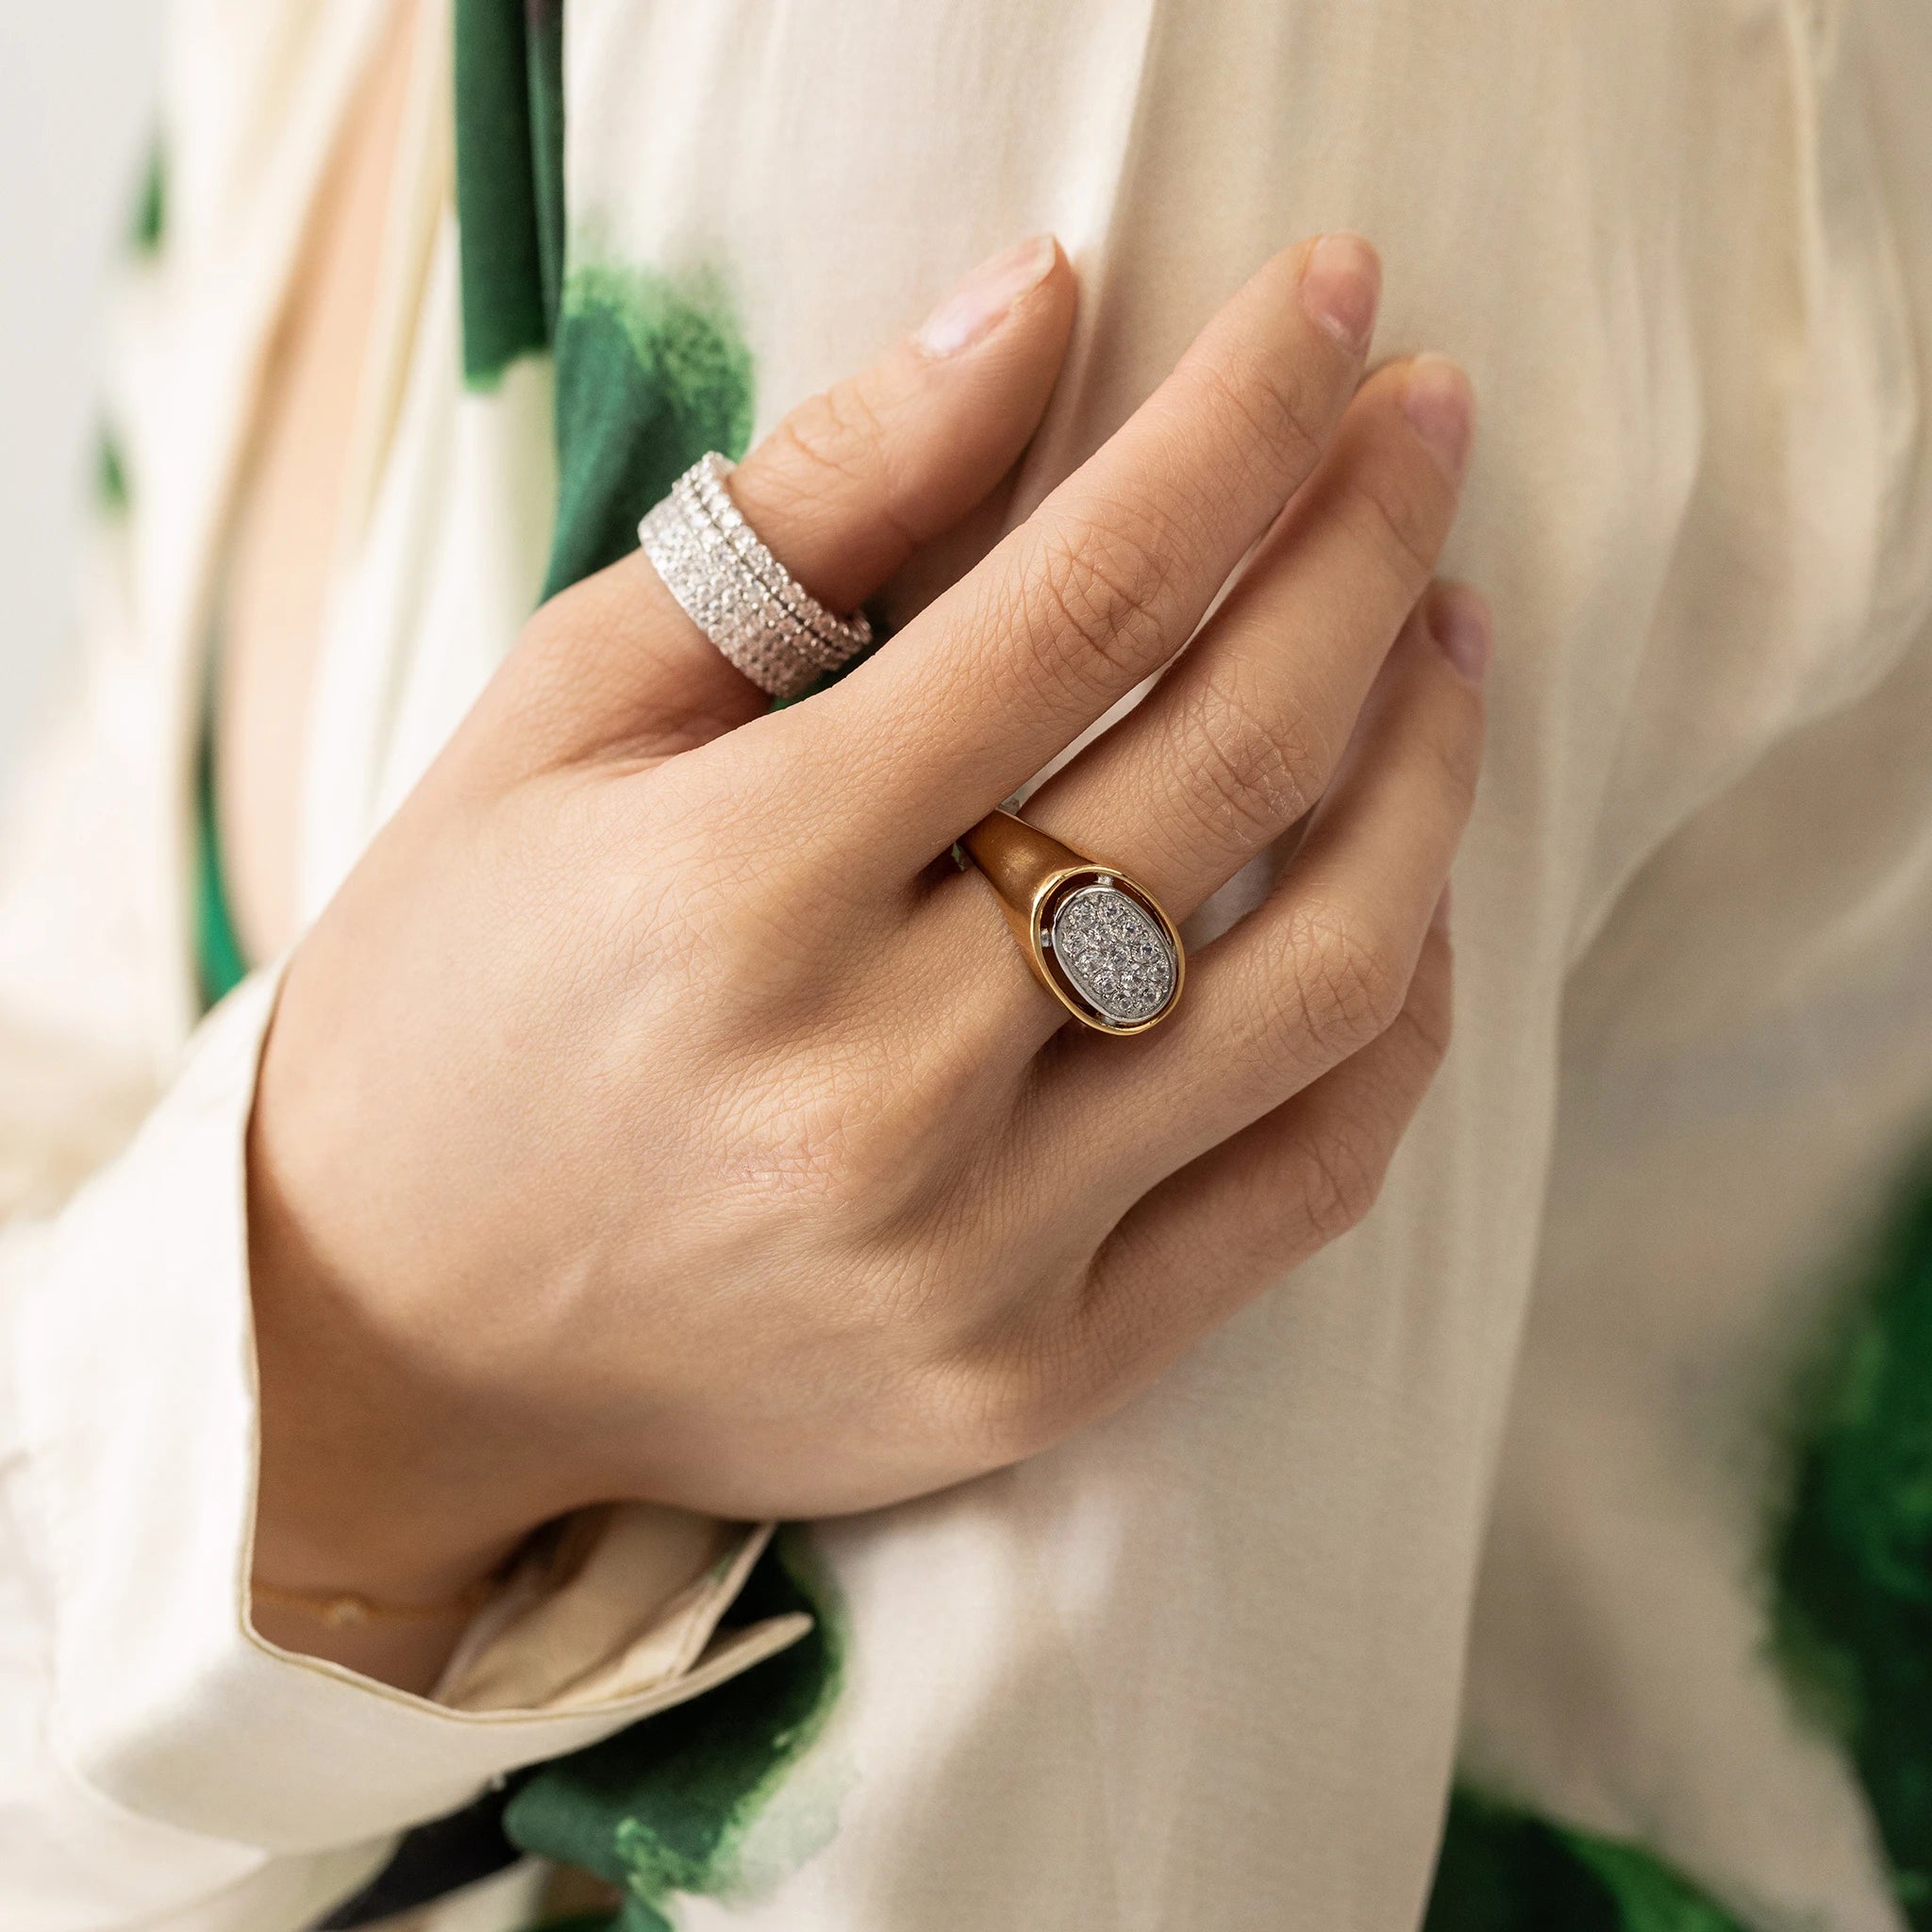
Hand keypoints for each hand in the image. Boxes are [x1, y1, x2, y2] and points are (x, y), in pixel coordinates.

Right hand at [247, 234, 1486, 1684]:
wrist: (396, 1332)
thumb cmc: (457, 991)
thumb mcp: (563, 711)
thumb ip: (807, 506)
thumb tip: (1037, 299)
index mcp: (740, 888)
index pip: (1081, 602)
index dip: (1242, 423)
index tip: (1342, 296)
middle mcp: (877, 1086)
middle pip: (1231, 768)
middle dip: (1364, 550)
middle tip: (1422, 431)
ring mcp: (978, 1256)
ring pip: (1324, 983)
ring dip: (1428, 775)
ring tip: (1440, 638)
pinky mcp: (1037, 1372)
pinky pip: (1306, 1182)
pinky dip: (1400, 1019)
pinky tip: (1410, 894)